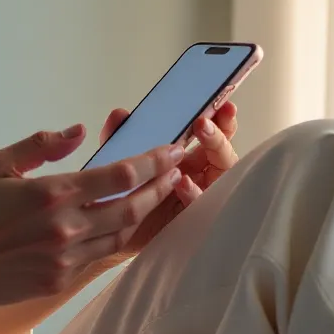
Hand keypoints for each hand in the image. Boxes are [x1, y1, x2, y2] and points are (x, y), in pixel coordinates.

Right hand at [0, 124, 186, 309]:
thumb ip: (42, 144)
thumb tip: (78, 131)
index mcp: (52, 194)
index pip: (120, 175)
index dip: (154, 161)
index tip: (173, 150)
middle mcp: (66, 228)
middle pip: (133, 206)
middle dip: (161, 185)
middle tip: (179, 168)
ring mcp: (65, 258)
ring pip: (122, 233)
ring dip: (146, 212)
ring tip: (159, 192)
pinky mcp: (60, 280)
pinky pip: (101, 255)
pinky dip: (119, 236)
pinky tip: (125, 223)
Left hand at [99, 101, 239, 258]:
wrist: (111, 230)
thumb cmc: (124, 192)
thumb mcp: (119, 159)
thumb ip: (120, 137)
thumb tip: (119, 115)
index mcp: (188, 158)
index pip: (212, 133)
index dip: (220, 118)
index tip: (222, 103)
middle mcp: (199, 175)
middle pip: (223, 152)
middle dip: (219, 134)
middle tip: (204, 123)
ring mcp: (200, 196)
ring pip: (221, 176)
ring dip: (215, 155)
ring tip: (201, 140)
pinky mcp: (192, 218)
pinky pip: (201, 205)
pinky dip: (194, 192)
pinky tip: (182, 182)